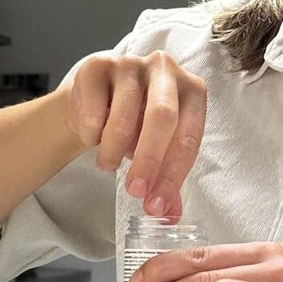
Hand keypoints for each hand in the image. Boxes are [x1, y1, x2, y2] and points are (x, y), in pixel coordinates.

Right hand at [59, 50, 206, 217]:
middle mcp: (166, 70)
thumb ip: (165, 180)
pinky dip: (91, 135)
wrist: (94, 100)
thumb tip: (171, 218)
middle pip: (162, 118)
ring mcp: (131, 63)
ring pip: (123, 117)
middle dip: (148, 161)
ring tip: (106, 166)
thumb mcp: (156, 150)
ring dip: (112, 152)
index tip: (155, 205)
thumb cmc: (134, 124)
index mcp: (192, 91)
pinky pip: (93, 109)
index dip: (172, 175)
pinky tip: (93, 137)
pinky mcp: (98, 65)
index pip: (189, 137)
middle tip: (134, 191)